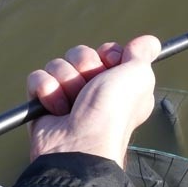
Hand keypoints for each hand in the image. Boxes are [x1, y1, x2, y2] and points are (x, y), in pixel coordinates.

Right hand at [26, 35, 160, 166]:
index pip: (108, 51)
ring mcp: (68, 97)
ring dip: (66, 81)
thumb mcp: (139, 77)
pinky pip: (37, 78)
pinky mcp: (44, 105)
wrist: (80, 144)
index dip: (109, 55)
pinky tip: (56, 110)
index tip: (113, 66)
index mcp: (121, 84)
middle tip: (91, 89)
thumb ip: (143, 54)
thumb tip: (150, 42)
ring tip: (73, 104)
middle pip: (81, 54)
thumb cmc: (113, 112)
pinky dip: (46, 91)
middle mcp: (96, 91)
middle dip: (85, 67)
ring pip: (57, 64)